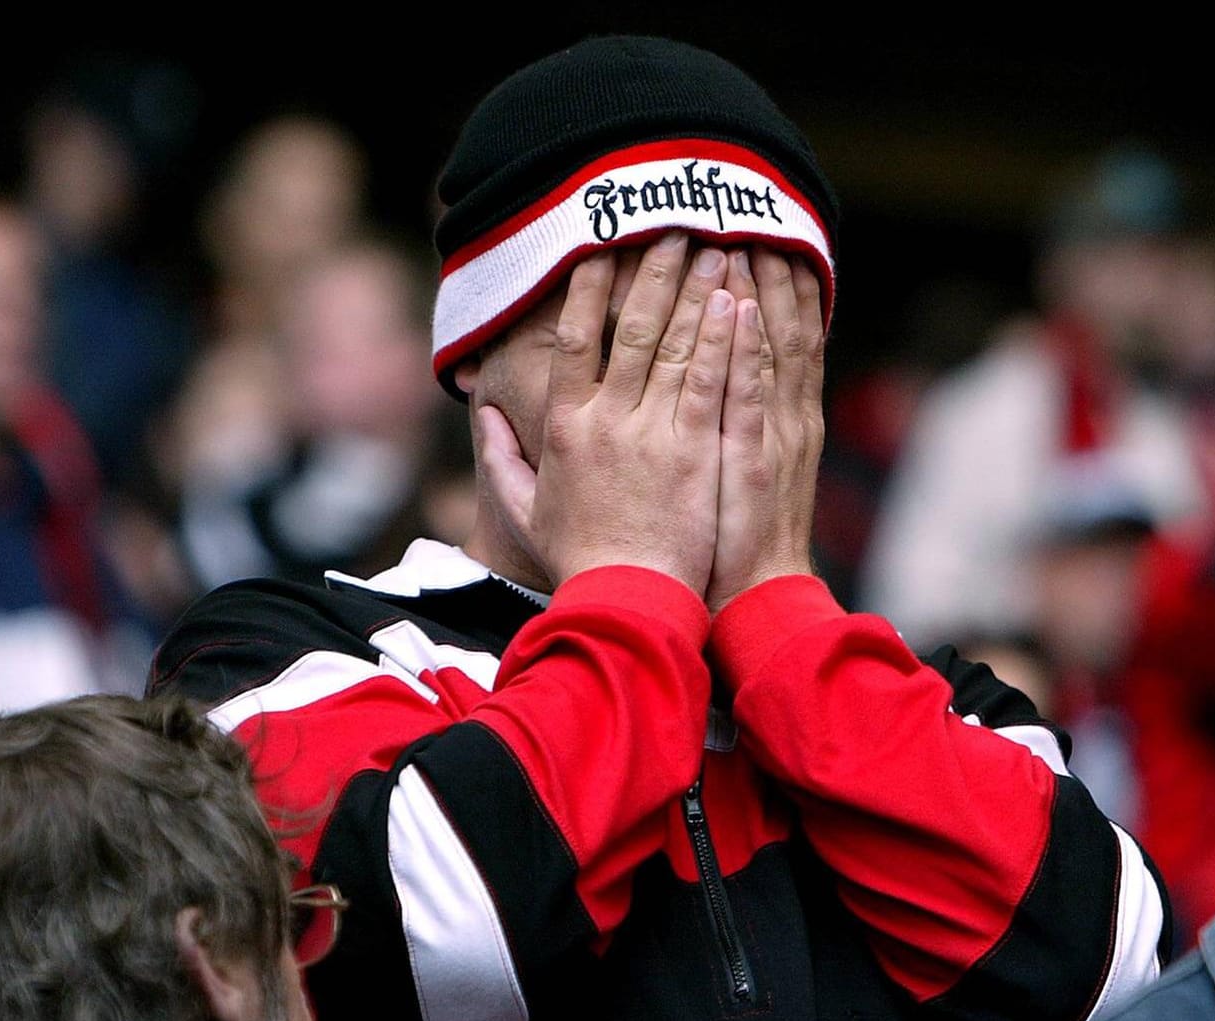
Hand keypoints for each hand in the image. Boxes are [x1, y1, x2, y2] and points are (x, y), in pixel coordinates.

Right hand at [473, 234, 736, 590]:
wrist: (627, 600)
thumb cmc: (581, 559)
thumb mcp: (525, 509)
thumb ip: (500, 459)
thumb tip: (479, 417)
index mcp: (563, 426)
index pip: (572, 338)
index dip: (588, 287)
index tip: (601, 245)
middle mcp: (605, 419)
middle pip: (628, 327)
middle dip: (651, 270)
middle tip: (671, 225)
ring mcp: (652, 431)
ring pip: (673, 343)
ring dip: (694, 290)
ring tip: (712, 245)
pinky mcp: (696, 449)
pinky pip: (710, 380)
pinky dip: (722, 338)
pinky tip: (735, 301)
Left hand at [706, 247, 824, 612]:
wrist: (758, 599)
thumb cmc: (737, 543)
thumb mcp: (747, 477)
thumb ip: (743, 426)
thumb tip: (729, 383)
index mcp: (785, 421)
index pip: (784, 340)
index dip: (774, 288)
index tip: (758, 239)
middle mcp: (786, 419)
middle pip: (782, 329)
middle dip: (767, 272)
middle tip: (750, 216)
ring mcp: (771, 435)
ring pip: (770, 348)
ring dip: (759, 290)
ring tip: (745, 235)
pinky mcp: (751, 456)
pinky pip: (749, 391)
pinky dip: (746, 348)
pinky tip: (737, 307)